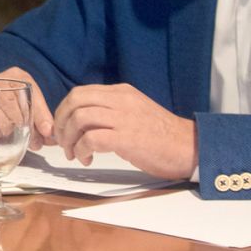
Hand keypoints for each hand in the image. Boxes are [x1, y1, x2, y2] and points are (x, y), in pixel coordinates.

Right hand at [0, 67, 56, 149]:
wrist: (3, 93)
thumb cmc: (21, 98)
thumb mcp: (35, 102)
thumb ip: (43, 119)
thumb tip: (49, 136)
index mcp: (16, 75)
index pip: (26, 91)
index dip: (35, 113)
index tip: (43, 130)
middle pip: (7, 99)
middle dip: (18, 119)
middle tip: (24, 131)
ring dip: (3, 123)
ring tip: (10, 131)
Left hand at [50, 83, 195, 178]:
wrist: (189, 147)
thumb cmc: (162, 136)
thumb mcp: (134, 111)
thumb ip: (110, 110)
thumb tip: (81, 121)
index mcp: (121, 92)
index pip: (80, 93)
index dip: (63, 111)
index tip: (62, 128)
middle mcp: (121, 100)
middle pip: (75, 101)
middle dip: (61, 123)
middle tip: (62, 141)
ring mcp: (124, 118)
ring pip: (79, 118)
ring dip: (69, 138)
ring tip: (73, 153)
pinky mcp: (127, 138)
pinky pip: (91, 139)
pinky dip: (82, 149)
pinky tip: (86, 158)